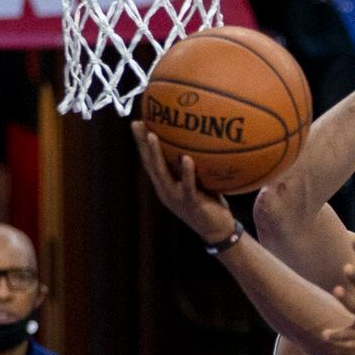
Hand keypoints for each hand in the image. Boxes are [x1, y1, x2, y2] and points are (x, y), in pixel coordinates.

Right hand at [131, 122, 236, 242]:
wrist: (217, 231)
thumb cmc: (211, 203)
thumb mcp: (200, 182)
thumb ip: (195, 165)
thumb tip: (201, 140)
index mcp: (165, 184)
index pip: (150, 161)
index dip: (142, 143)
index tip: (138, 122)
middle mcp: (165, 190)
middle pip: (149, 163)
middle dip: (141, 143)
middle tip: (137, 123)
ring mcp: (175, 197)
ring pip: (162, 173)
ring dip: (156, 154)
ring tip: (152, 135)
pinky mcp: (190, 204)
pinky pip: (187, 186)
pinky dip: (187, 172)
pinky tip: (187, 159)